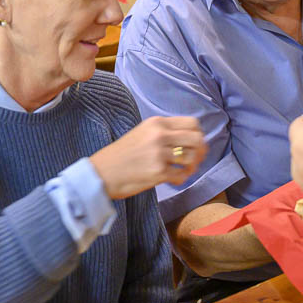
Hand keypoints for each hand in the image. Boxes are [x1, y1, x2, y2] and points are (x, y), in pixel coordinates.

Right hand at [90, 116, 205, 200]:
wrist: (101, 173)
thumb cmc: (121, 155)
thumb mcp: (142, 133)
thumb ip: (164, 132)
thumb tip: (190, 139)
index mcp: (157, 123)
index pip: (192, 123)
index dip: (199, 134)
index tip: (196, 144)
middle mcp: (160, 135)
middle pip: (197, 139)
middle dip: (201, 151)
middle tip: (195, 160)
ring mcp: (160, 154)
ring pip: (192, 158)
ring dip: (191, 167)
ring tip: (182, 171)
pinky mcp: (158, 172)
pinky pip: (182, 176)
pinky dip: (181, 179)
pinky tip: (173, 180)